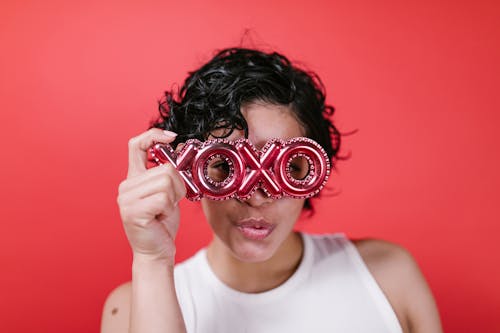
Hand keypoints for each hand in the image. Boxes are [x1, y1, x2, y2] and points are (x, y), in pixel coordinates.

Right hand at [117, 128, 185, 264]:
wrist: (156, 252)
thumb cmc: (162, 223)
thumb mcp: (166, 194)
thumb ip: (166, 174)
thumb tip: (177, 152)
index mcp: (133, 179)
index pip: (136, 145)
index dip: (154, 135)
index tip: (172, 138)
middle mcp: (126, 186)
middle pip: (165, 168)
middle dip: (177, 186)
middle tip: (169, 203)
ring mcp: (126, 199)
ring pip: (166, 182)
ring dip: (174, 198)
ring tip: (164, 211)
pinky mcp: (133, 211)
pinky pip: (163, 198)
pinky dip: (169, 209)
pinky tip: (160, 218)